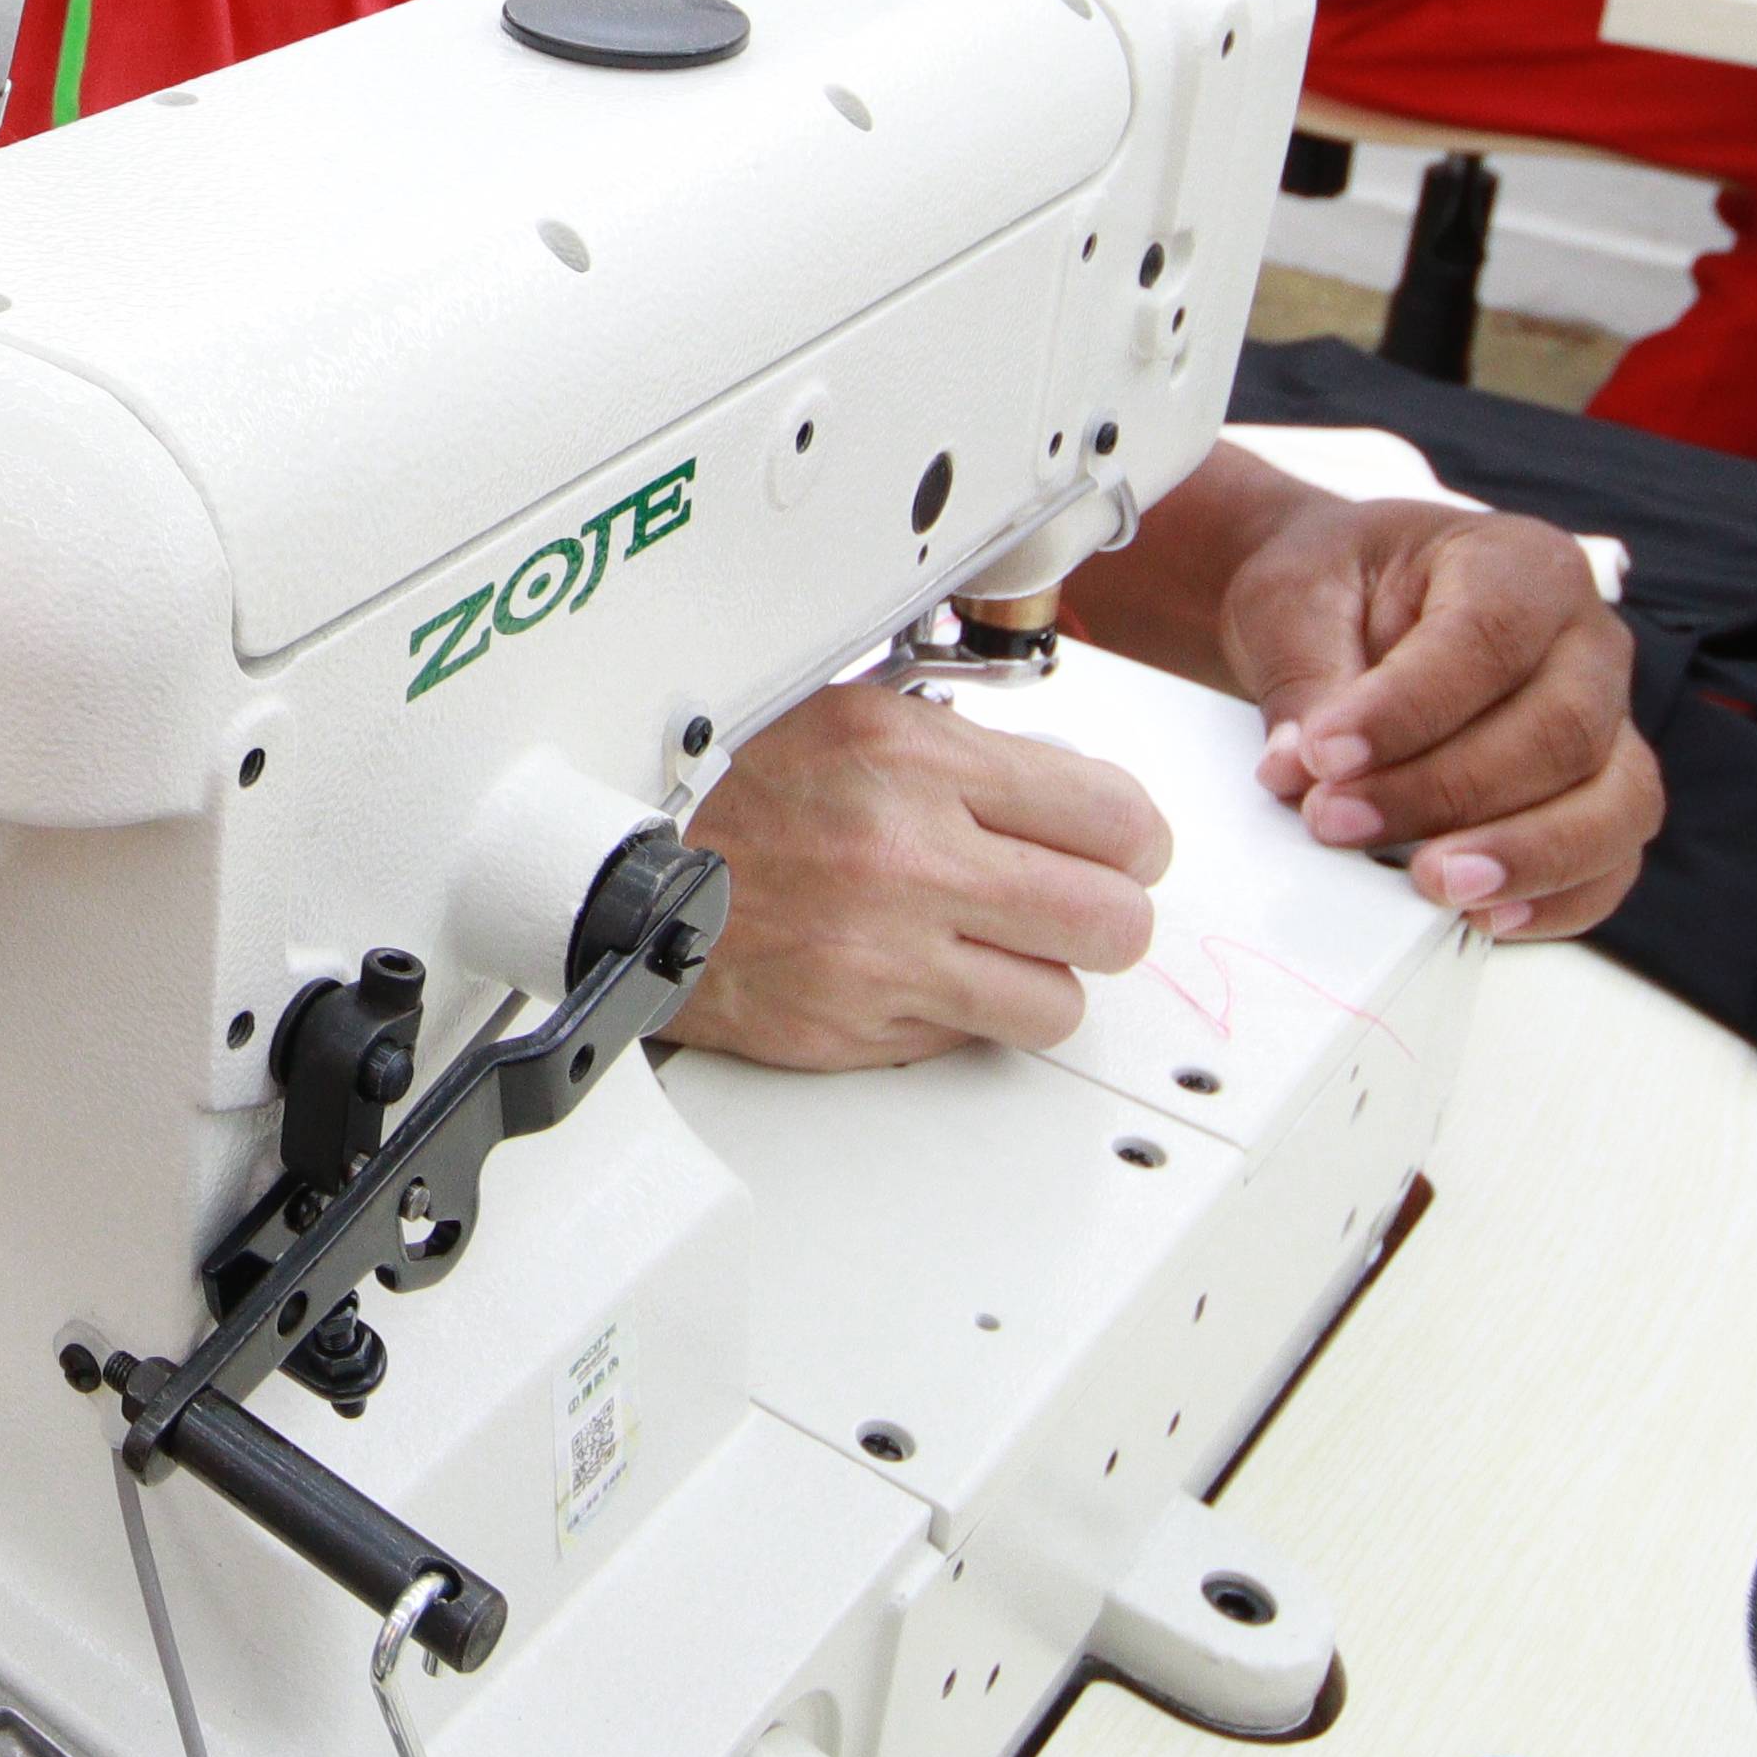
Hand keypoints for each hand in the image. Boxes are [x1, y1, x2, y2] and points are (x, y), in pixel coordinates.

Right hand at [673, 681, 1172, 1067]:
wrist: (620, 876)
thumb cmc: (731, 792)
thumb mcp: (853, 718)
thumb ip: (968, 752)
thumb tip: (1074, 794)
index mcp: (913, 760)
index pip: (1113, 817)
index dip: (1136, 841)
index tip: (1124, 848)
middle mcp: (906, 856)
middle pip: (1112, 921)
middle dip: (1109, 916)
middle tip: (1080, 905)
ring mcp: (885, 953)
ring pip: (1060, 1002)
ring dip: (1043, 978)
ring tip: (999, 946)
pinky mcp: (861, 1026)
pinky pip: (977, 1039)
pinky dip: (970, 1014)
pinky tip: (931, 971)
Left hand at [1210, 498, 1656, 937]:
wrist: (1347, 611)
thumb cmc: (1335, 594)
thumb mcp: (1295, 602)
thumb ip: (1305, 680)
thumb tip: (1298, 770)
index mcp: (1520, 566)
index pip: (1486, 639)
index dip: (1408, 709)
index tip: (1320, 756)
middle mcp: (1588, 642)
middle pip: (1559, 730)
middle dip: (1446, 792)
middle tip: (1337, 824)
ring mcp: (1611, 723)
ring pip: (1615, 801)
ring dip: (1522, 855)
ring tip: (1431, 885)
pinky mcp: (1602, 795)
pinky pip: (1613, 859)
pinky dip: (1560, 899)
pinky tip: (1486, 918)